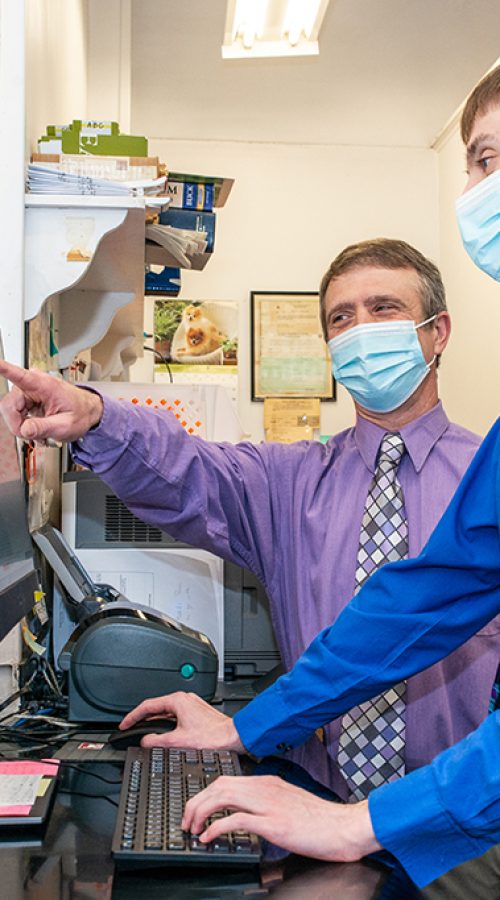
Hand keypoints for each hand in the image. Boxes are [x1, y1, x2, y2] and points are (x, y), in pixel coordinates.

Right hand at [0, 360, 102, 441]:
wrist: (86, 411)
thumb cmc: (80, 413)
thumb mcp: (65, 425)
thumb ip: (44, 427)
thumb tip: (24, 430)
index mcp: (44, 385)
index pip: (19, 375)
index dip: (4, 369)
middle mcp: (32, 384)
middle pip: (9, 405)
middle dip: (18, 424)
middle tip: (32, 434)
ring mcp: (27, 391)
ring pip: (10, 411)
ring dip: (22, 426)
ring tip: (39, 430)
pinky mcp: (25, 399)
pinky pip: (15, 414)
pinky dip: (23, 425)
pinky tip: (36, 427)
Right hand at [119, 692, 245, 751]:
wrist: (233, 737)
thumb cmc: (213, 737)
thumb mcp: (178, 741)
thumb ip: (157, 741)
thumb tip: (145, 741)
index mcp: (177, 701)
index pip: (147, 706)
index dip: (132, 716)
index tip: (124, 724)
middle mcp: (184, 699)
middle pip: (156, 707)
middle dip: (142, 718)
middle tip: (131, 728)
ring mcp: (191, 705)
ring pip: (166, 712)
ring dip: (154, 722)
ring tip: (143, 731)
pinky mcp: (196, 713)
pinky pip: (175, 715)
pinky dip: (165, 723)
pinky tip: (163, 733)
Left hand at [182, 775, 380, 862]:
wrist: (346, 827)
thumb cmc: (322, 821)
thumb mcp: (289, 805)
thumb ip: (267, 805)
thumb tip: (245, 818)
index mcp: (268, 783)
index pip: (226, 780)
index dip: (205, 794)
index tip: (195, 810)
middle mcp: (265, 787)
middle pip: (218, 785)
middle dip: (195, 802)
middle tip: (187, 821)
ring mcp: (269, 804)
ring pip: (222, 796)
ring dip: (201, 812)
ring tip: (193, 829)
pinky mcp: (274, 823)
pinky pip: (236, 819)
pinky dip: (216, 827)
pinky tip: (209, 838)